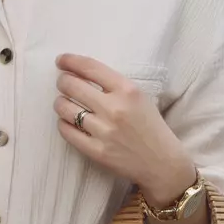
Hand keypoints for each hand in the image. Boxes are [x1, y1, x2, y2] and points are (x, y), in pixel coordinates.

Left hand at [53, 53, 195, 204]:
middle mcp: (114, 108)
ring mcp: (104, 131)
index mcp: (128, 90)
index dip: (70, 61)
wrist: (162, 163)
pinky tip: (67, 122)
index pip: (90, 68)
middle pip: (72, 86)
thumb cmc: (151, 127)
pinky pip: (67, 132)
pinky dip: (63, 124)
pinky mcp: (96, 151)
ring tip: (63, 103)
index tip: (61, 61)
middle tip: (63, 83)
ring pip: (65, 109)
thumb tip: (81, 74)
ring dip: (60, 103)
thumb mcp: (140, 97)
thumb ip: (114, 85)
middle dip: (63, 81)